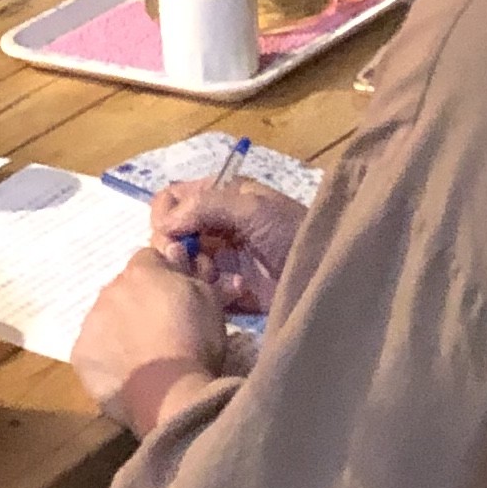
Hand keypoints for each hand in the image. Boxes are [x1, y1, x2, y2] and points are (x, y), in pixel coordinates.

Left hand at [70, 246, 225, 427]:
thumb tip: (175, 251)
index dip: (164, 275)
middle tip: (162, 330)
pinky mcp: (80, 355)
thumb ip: (189, 271)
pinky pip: (93, 349)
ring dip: (120, 328)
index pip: (148, 258)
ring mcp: (91, 323)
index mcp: (142, 272)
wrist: (170, 392)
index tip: (176, 297)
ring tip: (144, 356)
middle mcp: (110, 290)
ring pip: (105, 318)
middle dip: (139, 302)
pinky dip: (107, 357)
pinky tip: (127, 373)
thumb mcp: (209, 299)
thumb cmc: (196, 342)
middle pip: (123, 288)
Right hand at [148, 173, 306, 320]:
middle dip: (173, 245)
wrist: (323, 273)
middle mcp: (215, 225)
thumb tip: (163, 223)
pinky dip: (207, 290)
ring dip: (190, 269)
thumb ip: (206, 206)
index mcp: (220, 196)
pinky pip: (201, 289)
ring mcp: (220, 258)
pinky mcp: (226, 288)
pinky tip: (229, 291)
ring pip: (182, 263)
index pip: (173, 197)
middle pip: (171, 232)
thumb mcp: (253, 208)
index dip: (164, 212)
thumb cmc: (291, 232)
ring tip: (209, 276)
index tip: (169, 231)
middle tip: (186, 258)